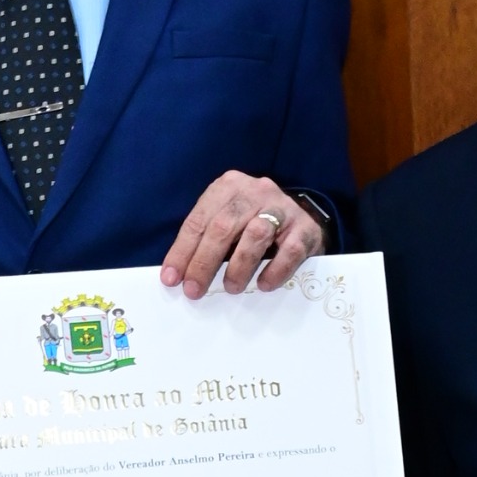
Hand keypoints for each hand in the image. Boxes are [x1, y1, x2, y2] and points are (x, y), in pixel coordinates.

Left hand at [159, 173, 327, 297]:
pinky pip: (289, 251)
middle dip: (204, 262)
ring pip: (256, 234)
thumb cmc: (253, 224)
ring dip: (238, 266)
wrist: (300, 219)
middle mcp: (255, 191)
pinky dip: (274, 270)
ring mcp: (282, 207)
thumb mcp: (227, 222)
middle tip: (195, 290)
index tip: (172, 279)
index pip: (199, 220)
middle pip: (223, 226)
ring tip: (231, 288)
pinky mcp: (305, 228)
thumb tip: (179, 275)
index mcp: (228, 187)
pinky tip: (264, 284)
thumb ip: (205, 240)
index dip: (183, 251)